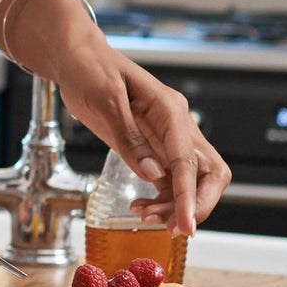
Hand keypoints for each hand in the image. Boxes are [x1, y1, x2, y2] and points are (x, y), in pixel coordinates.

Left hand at [44, 45, 229, 231]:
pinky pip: (170, 180)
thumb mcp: (105, 100)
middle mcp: (176, 125)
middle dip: (197, 203)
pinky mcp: (153, 147)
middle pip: (208, 172)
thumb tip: (152, 174)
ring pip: (191, 180)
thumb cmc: (91, 69)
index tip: (187, 224)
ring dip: (175, 205)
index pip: (189, 160)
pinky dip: (162, 199)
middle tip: (173, 228)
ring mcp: (168, 137)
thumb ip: (129, 139)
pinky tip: (141, 206)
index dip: (189, 196)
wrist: (77, 58)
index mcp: (169, 109)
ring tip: (145, 216)